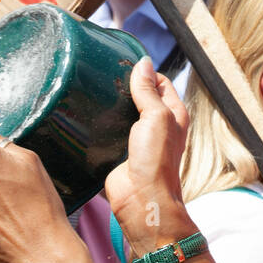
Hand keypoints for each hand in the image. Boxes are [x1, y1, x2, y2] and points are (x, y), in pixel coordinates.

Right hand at [105, 57, 194, 254]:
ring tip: (93, 91)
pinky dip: (102, 124)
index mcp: (173, 114)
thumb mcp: (155, 117)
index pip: (160, 82)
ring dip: (112, 106)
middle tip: (104, 76)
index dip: (144, 72)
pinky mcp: (120, 151)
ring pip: (124, 113)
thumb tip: (143, 63)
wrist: (141, 199)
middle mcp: (158, 125)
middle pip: (141, 96)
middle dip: (125, 87)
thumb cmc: (156, 161)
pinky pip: (110, 131)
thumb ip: (148, 90)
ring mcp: (139, 139)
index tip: (122, 64)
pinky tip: (88, 115)